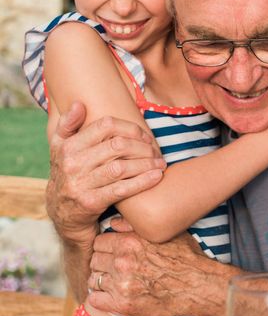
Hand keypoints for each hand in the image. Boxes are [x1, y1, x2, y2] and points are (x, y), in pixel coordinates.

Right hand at [47, 102, 165, 246]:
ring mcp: (81, 184)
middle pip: (117, 146)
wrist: (60, 212)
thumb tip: (79, 104)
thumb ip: (67, 124)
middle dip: (142, 147)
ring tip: (161, 162)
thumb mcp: (59, 148)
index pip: (105, 126)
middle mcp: (73, 164)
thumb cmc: (67, 172)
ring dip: (146, 163)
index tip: (144, 135)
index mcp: (69, 146)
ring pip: (121, 167)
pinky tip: (157, 176)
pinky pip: (122, 189)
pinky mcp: (91, 203)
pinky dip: (143, 182)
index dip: (130, 128)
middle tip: (156, 150)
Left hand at [87, 225, 216, 315]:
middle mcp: (122, 262)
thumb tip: (114, 222)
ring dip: (101, 280)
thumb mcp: (163, 233)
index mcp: (129, 242)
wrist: (197, 286)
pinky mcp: (123, 305)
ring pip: (93, 279)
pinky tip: (111, 296)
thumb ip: (134, 226)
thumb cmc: (184, 257)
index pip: (99, 241)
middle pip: (94, 259)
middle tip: (114, 267)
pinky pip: (95, 300)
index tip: (112, 252)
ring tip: (113, 281)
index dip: (106, 246)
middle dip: (103, 262)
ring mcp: (121, 284)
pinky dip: (100, 298)